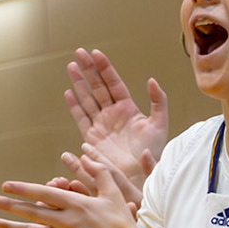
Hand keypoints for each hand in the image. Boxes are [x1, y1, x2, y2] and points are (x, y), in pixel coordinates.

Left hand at [0, 152, 144, 227]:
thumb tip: (85, 156)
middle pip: (31, 211)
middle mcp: (66, 220)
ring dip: (8, 227)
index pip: (44, 193)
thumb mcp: (113, 192)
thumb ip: (98, 172)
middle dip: (8, 205)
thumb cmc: (123, 221)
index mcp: (76, 203)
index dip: (23, 188)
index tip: (6, 185)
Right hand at [65, 48, 165, 186]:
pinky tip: (69, 92)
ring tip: (71, 66)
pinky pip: (81, 118)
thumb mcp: (160, 124)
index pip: (114, 83)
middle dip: (88, 69)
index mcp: (128, 108)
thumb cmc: (152, 151)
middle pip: (97, 87)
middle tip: (79, 52)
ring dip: (79, 82)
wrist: (139, 175)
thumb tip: (151, 80)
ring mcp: (101, 125)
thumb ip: (158, 101)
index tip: (96, 53)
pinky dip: (74, 106)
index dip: (105, 68)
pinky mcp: (92, 137)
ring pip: (87, 98)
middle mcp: (112, 114)